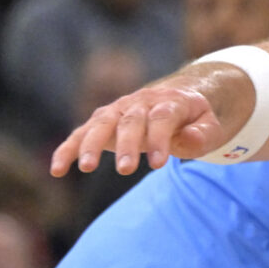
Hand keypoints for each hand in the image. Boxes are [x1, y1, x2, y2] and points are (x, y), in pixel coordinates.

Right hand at [50, 72, 238, 176]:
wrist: (177, 97)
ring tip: (86, 168)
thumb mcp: (211, 124)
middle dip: (127, 145)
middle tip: (125, 170)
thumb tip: (191, 139)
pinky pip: (81, 133)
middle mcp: (140, 103)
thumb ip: (204, 133)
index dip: (160, 140)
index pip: (162, 119)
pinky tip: (57, 170)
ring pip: (101, 123)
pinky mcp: (102, 121)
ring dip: (92, 144)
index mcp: (169, 102)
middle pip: (130, 121)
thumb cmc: (196, 119)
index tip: (158, 165)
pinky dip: (68, 149)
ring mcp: (118, 110)